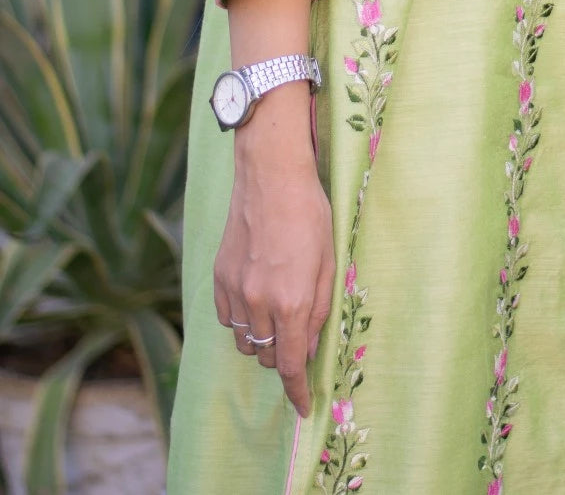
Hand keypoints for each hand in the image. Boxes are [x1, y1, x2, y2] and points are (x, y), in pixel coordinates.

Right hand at [213, 83, 333, 415]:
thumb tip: (306, 350)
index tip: (303, 406)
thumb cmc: (310, 213)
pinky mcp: (218, 277)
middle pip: (266, 355)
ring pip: (244, 340)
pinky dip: (241, 319)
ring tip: (277, 313)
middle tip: (298, 335)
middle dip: (282, 355)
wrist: (271, 176)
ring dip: (261, 339)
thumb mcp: (329, 262)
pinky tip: (255, 297)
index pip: (289, 365)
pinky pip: (227, 318)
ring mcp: (234, 290)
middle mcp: (259, 301)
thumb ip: (319, 311)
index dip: (297, 392)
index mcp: (292, 301)